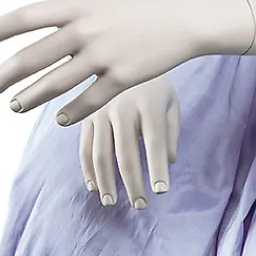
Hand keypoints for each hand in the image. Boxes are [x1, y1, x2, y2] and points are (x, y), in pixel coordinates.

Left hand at [0, 0, 251, 124]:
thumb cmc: (149, 5)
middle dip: (5, 74)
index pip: (24, 18)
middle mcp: (86, 30)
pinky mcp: (125, 77)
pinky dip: (72, 113)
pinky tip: (59, 120)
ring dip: (31, 97)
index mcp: (78, 5)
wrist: (187, 17)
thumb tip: (53, 21)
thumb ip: (78, 11)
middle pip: (33, 56)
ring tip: (14, 107)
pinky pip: (91, 100)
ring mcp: (104, 55)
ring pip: (56, 82)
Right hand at [81, 76, 178, 208]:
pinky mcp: (85, 115)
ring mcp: (100, 113)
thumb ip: (172, 131)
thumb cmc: (155, 83)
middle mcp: (121, 110)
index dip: (158, 169)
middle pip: (126, 155)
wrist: (122, 50)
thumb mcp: (170, 102)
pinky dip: (87, 169)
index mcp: (148, 106)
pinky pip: (84, 146)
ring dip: (106, 182)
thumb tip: (169, 161)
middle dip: (133, 183)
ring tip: (112, 202)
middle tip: (141, 205)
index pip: (156, 144)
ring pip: (101, 154)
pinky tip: (94, 186)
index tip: (161, 191)